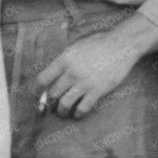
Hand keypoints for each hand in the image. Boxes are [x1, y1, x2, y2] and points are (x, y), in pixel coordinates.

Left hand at [34, 16, 157, 119]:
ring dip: (61, 111)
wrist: (122, 45)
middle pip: (52, 95)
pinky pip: (83, 109)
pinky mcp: (97, 91)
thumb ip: (64, 59)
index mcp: (64, 60)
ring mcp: (84, 83)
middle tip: (50, 107)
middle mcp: (71, 73)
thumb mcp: (76, 46)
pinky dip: (78, 114)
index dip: (35, 91)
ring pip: (65, 105)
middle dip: (49, 104)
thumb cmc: (99, 42)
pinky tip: (78, 113)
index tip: (35, 96)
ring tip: (63, 112)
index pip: (42, 79)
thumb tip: (53, 74)